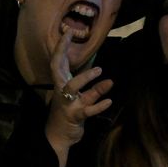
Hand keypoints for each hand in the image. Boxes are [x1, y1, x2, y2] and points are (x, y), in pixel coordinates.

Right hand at [45, 29, 114, 165]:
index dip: (61, 47)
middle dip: (69, 60)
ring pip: (75, 90)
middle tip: (86, 54)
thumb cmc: (66, 110)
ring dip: (90, 82)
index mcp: (60, 83)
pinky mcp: (76, 116)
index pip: (58, 62)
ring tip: (105, 76)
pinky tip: (109, 101)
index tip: (68, 32)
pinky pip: (88, 110)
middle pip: (61, 73)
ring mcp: (68, 104)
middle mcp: (62, 91)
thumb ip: (79, 78)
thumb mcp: (71, 92)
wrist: (58, 135)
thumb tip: (93, 63)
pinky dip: (99, 106)